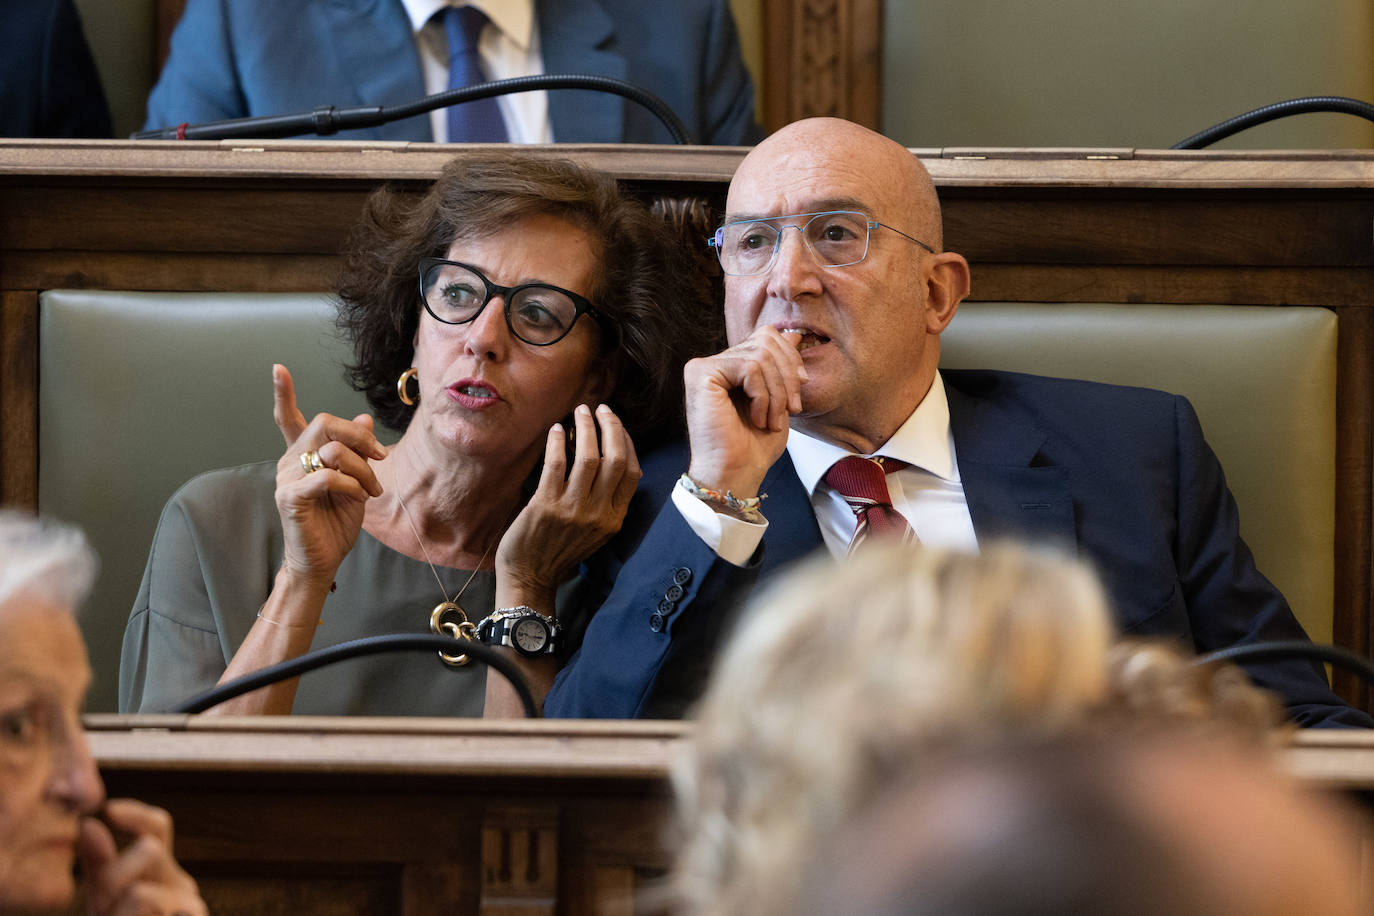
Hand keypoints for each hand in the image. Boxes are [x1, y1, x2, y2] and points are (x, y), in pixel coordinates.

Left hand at [78, 799, 206, 915]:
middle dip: (114, 878)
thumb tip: (88, 822)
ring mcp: (191, 906)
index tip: (108, 810)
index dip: (136, 814)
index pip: (158, 826)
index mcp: (162, 870)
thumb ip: (98, 863)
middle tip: (101, 905)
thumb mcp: (101, 896)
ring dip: (118, 910)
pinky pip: (147, 907)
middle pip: (150, 852)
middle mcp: (182, 883)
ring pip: (142, 893)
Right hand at [272, 364, 386, 590]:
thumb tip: (363, 418)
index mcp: (302, 455)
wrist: (322, 560)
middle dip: (359, 436)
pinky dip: (351, 484)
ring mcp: (287, 478)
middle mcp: (290, 461)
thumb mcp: (355, 482)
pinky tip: (358, 497)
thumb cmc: (335, 523)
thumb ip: (356, 452)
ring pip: (332, 450)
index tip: (278, 368)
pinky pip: (327, 477)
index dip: (284, 394)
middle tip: (379, 457)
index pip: (289, 418)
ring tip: (371, 490)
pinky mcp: (291, 497)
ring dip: (363, 469)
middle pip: (324, 424)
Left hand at [495, 403, 641, 602]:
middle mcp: (599, 514)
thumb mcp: (595, 532)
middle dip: (610, 427)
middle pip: (616, 459)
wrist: (530, 579)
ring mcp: (573, 510)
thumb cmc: (560, 551)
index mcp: (615, 519)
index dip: (627, 443)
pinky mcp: (546, 506)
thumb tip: (605, 458)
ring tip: (579, 412)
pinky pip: (556, 464)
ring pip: (589, 457)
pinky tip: (556, 430)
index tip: (616, 425)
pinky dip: (557, 442)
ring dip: (586, 427)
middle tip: (600, 409)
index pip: (632, 472)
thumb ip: (605, 502)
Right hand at [684, 326, 804, 495]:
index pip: (767, 336)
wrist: (736, 473)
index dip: (790, 359)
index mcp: (731, 366)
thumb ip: (781, 366)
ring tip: (773, 420)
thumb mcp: (778, 399)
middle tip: (792, 410)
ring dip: (777, 392)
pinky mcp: (700, 373)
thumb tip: (793, 334)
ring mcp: (704, 366)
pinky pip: (749, 367)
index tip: (801, 389)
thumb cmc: (754, 445)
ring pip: (760, 355)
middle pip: (766, 341)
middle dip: (788, 377)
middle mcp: (714, 362)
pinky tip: (758, 419)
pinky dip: (762, 396)